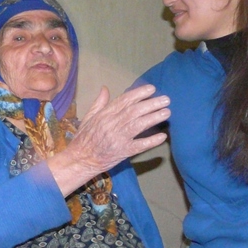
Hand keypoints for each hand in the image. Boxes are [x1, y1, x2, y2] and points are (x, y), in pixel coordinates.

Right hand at [48, 84, 169, 195]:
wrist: (80, 159)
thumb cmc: (84, 138)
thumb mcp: (88, 117)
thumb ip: (99, 103)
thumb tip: (105, 88)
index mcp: (105, 114)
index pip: (124, 100)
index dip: (139, 93)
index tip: (152, 89)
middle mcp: (112, 124)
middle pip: (135, 111)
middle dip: (152, 104)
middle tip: (166, 99)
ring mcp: (118, 138)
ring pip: (139, 125)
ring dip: (154, 118)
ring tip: (167, 112)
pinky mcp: (123, 151)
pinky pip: (139, 145)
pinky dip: (151, 141)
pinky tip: (162, 136)